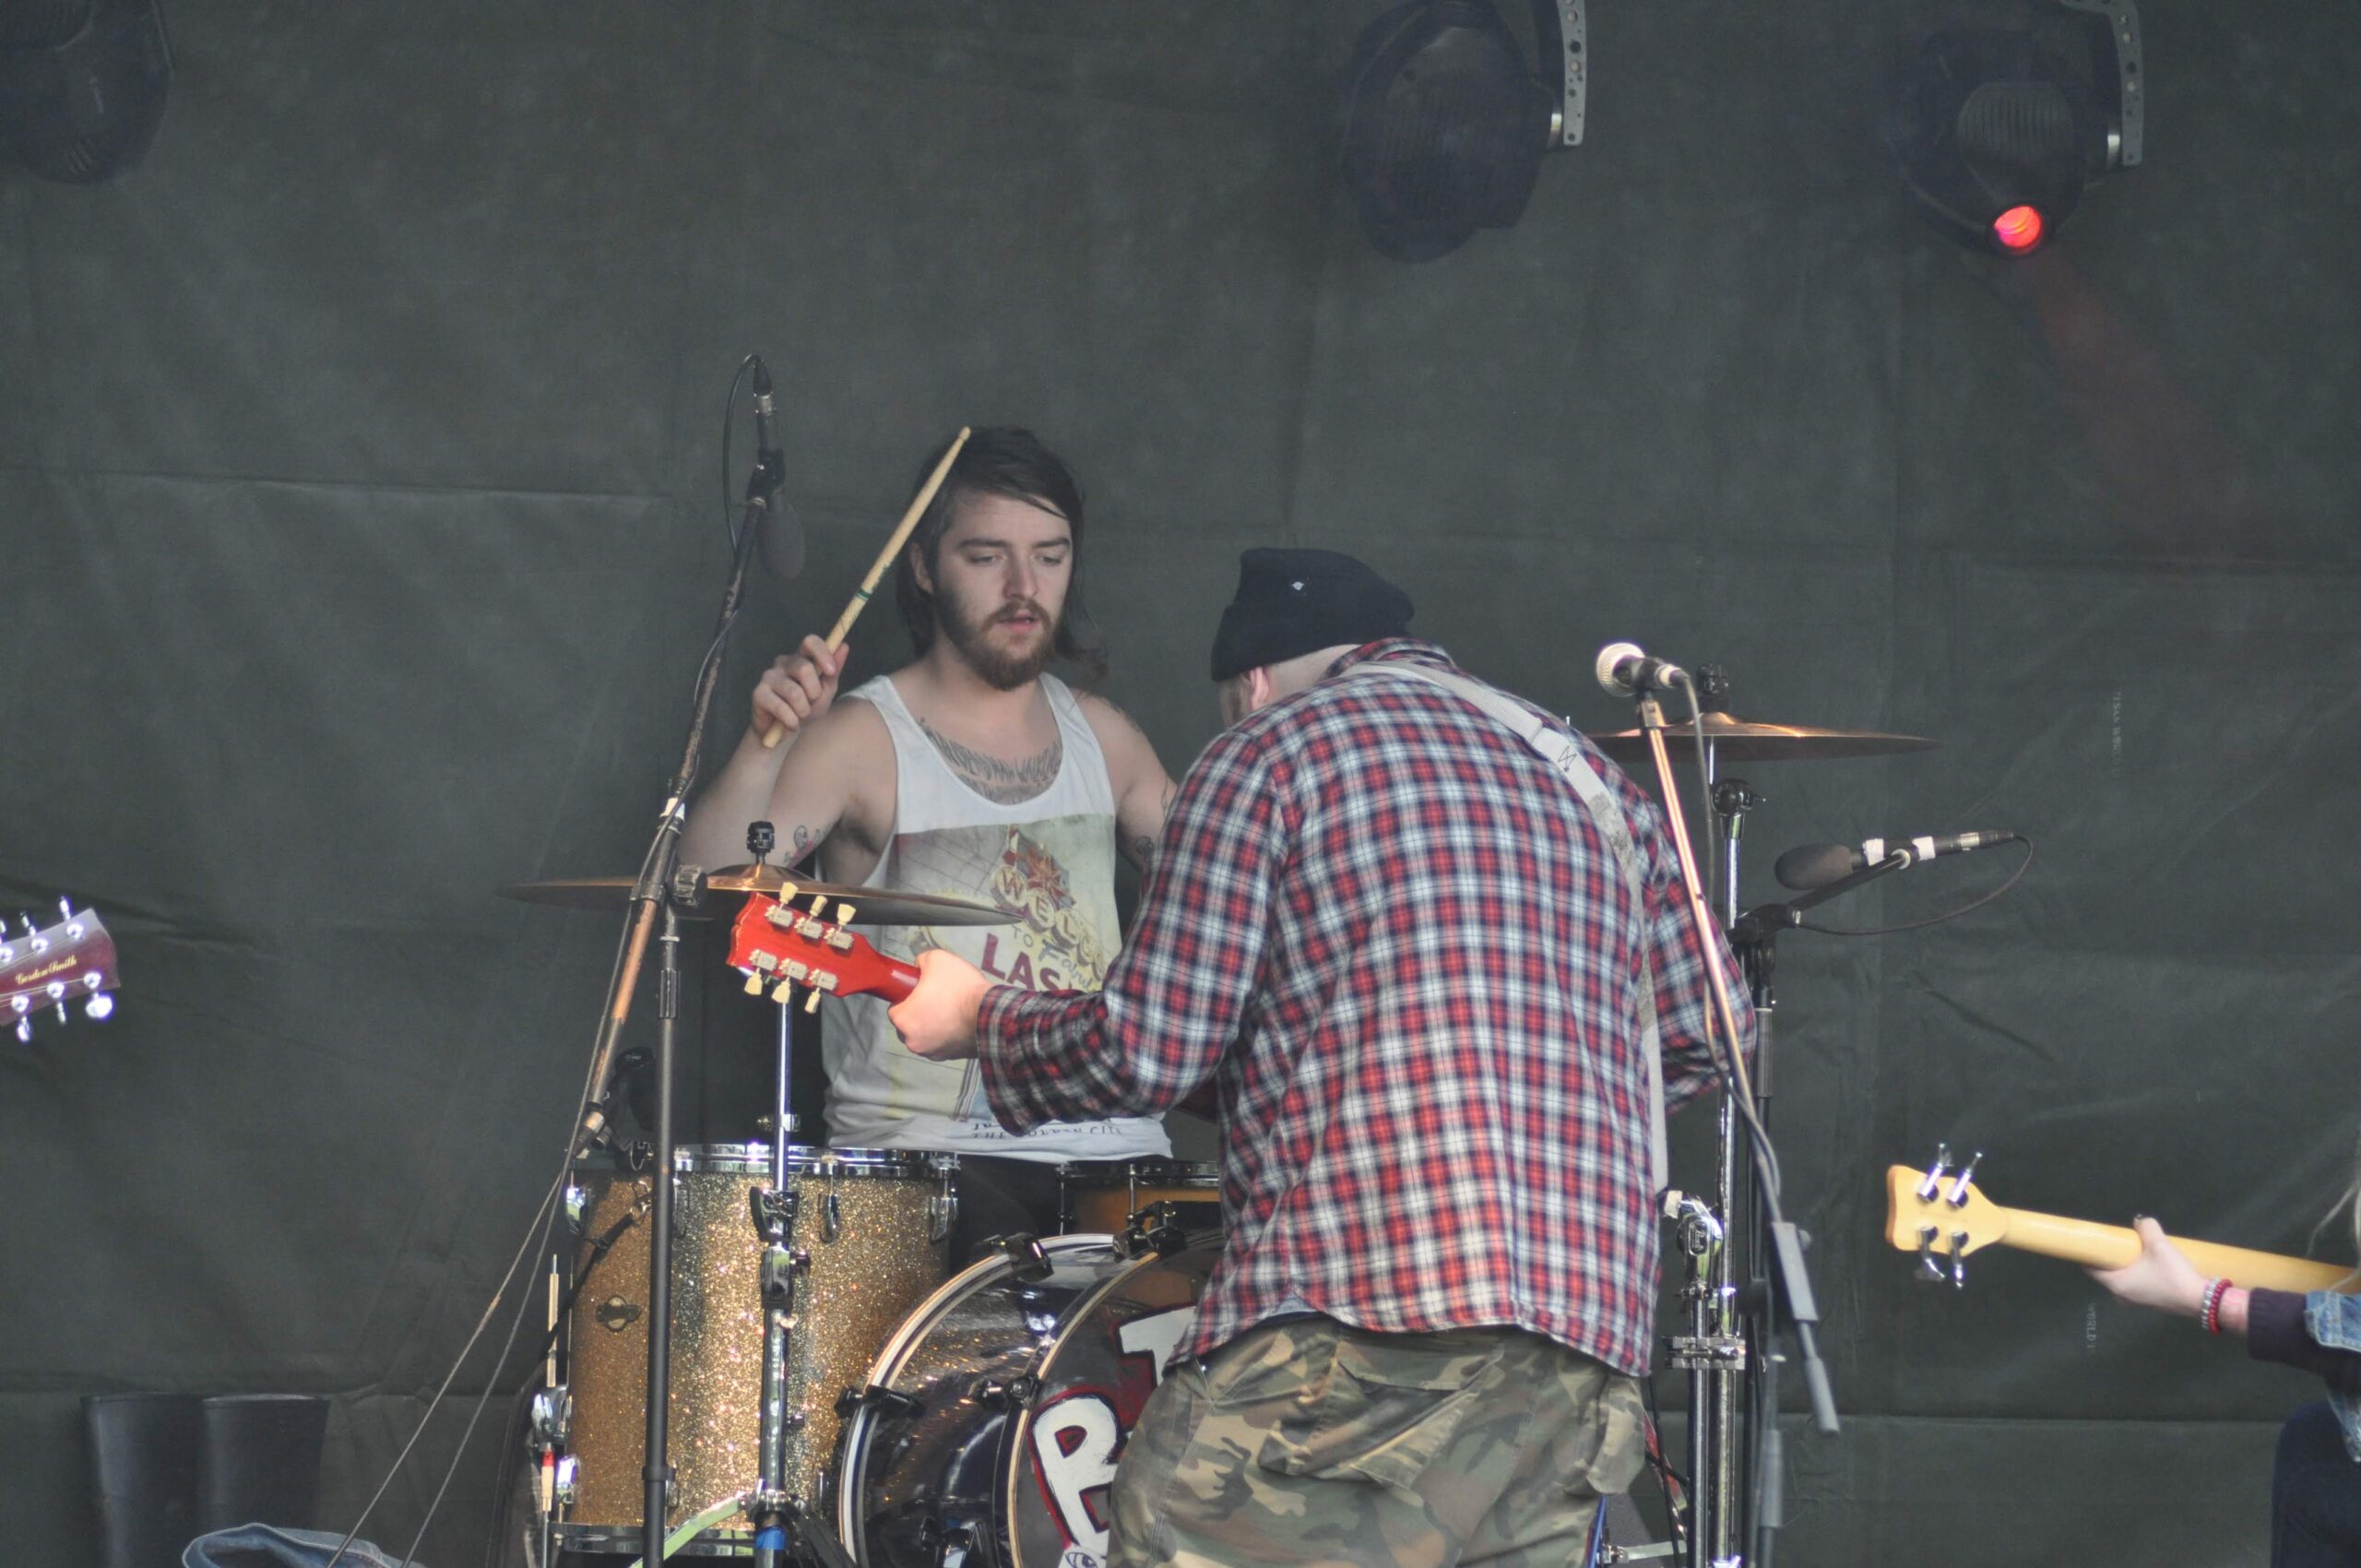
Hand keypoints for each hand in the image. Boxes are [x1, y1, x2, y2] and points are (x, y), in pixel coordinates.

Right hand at [753, 635, 847, 741]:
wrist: (787, 735)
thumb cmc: (806, 710)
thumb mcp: (825, 692)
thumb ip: (833, 672)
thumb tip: (843, 646)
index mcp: (801, 658)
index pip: (810, 642)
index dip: (822, 653)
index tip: (831, 671)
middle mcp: (783, 663)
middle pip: (805, 668)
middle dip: (814, 692)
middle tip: (810, 703)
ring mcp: (768, 677)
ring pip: (794, 692)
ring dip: (803, 711)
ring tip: (799, 716)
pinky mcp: (758, 693)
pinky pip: (781, 707)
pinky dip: (791, 721)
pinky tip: (790, 724)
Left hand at [889, 948, 991, 1061]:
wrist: (991, 1013)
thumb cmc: (959, 987)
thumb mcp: (937, 959)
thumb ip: (921, 962)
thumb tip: (919, 967)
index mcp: (903, 1020)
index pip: (894, 1008)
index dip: (906, 997)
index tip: (921, 991)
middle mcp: (912, 1042)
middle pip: (908, 1024)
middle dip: (918, 1013)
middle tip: (936, 999)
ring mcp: (932, 1053)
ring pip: (924, 1036)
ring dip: (932, 1026)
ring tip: (951, 1011)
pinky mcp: (949, 1057)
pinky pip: (941, 1043)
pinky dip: (947, 1035)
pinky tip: (960, 1022)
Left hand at [2087, 1216, 2211, 1317]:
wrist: (2201, 1299)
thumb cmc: (2174, 1274)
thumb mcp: (2159, 1245)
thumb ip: (2147, 1228)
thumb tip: (2141, 1221)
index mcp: (2116, 1284)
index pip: (2090, 1268)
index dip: (2089, 1253)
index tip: (2092, 1240)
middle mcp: (2121, 1295)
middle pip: (2106, 1272)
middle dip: (2110, 1256)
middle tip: (2117, 1240)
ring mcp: (2135, 1301)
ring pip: (2121, 1278)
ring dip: (2125, 1264)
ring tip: (2133, 1249)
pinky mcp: (2149, 1302)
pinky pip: (2134, 1283)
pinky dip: (2136, 1272)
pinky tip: (2147, 1262)